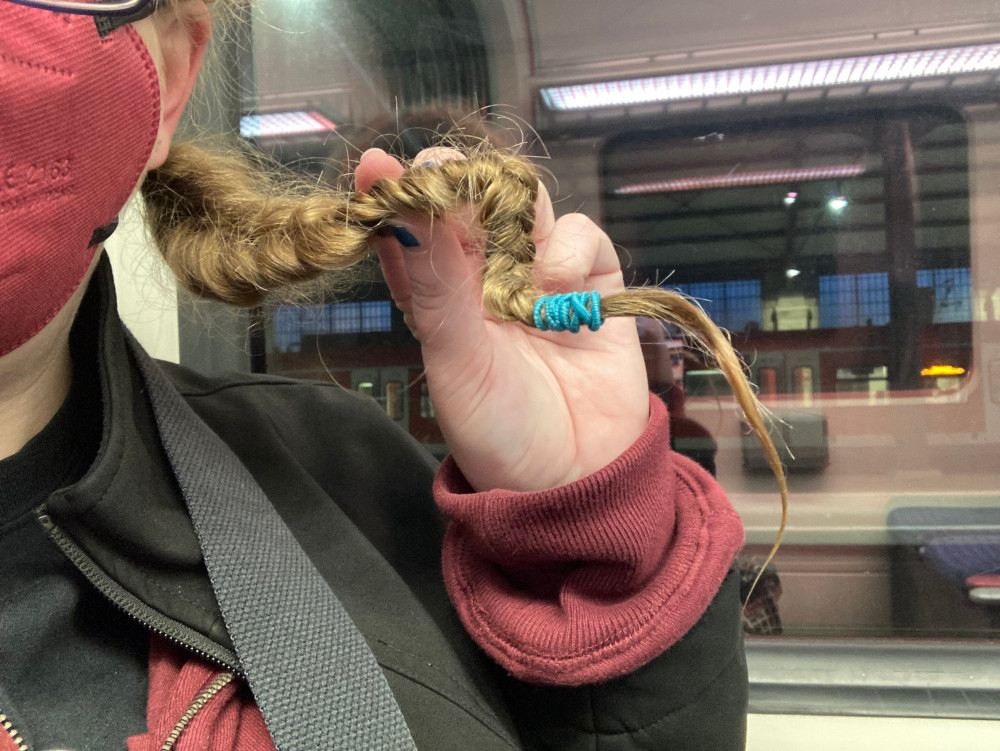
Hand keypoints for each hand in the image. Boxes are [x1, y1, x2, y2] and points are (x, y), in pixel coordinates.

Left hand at [355, 148, 649, 491]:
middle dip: (459, 183)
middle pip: (471, 206)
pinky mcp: (593, 281)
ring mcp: (542, 276)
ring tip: (515, 252)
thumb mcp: (457, 360)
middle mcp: (487, 279)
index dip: (398, 198)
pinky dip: (571, 248)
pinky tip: (560, 287)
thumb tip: (405, 206)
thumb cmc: (501, 431)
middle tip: (447, 172)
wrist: (577, 478)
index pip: (414, 232)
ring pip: (527, 208)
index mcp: (439, 297)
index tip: (380, 170)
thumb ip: (436, 283)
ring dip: (518, 211)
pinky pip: (581, 235)